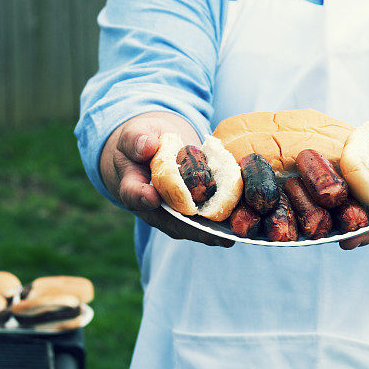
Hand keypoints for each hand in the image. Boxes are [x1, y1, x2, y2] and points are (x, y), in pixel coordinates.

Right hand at [100, 112, 234, 247]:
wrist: (148, 151)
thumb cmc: (142, 141)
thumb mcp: (136, 133)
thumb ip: (138, 139)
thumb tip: (147, 145)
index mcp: (131, 184)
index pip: (132, 192)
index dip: (141, 196)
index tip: (152, 197)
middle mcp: (149, 207)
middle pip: (167, 221)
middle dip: (190, 228)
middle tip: (210, 233)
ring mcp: (168, 214)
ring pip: (187, 228)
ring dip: (208, 233)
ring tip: (229, 236)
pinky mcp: (186, 214)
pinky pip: (200, 223)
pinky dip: (217, 226)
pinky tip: (236, 227)